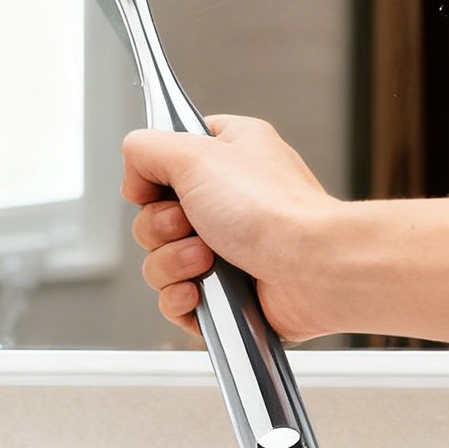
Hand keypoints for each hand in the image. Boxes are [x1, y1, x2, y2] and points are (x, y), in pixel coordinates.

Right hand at [121, 115, 337, 342]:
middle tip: (190, 225)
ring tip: (206, 260)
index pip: (168, 158)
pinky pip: (177, 298)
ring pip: (160, 259)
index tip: (157, 186)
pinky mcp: (228, 293)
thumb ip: (147, 149)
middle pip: (154, 215)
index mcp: (229, 154)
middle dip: (161, 227)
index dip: (153, 176)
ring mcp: (228, 249)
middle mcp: (229, 199)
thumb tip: (133, 174)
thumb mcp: (196, 154)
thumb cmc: (273, 210)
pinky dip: (181, 298)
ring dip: (172, 262)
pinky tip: (200, 293)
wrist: (315, 270)